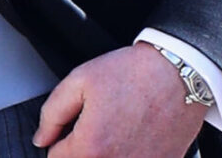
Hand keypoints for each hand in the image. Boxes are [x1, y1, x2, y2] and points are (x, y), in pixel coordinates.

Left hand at [34, 43, 207, 157]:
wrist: (180, 73)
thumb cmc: (135, 74)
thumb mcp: (81, 79)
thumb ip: (52, 113)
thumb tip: (42, 138)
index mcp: (90, 148)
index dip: (60, 140)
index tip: (74, 127)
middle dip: (83, 150)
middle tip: (97, 127)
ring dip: (105, 153)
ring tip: (117, 132)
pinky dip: (130, 154)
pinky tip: (135, 138)